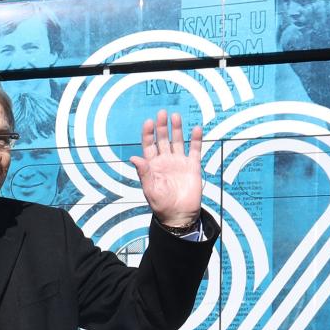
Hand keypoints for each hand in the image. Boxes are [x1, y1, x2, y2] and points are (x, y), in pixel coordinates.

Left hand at [131, 110, 204, 228]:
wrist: (179, 215)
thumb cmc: (161, 204)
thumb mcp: (150, 189)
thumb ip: (144, 172)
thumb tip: (133, 157)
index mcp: (152, 166)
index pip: (149, 145)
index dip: (148, 133)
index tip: (149, 122)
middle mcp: (165, 161)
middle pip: (162, 140)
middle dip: (162, 127)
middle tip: (162, 113)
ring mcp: (179, 162)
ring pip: (177, 141)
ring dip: (176, 129)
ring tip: (175, 116)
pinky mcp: (192, 167)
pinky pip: (194, 150)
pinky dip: (196, 140)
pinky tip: (196, 129)